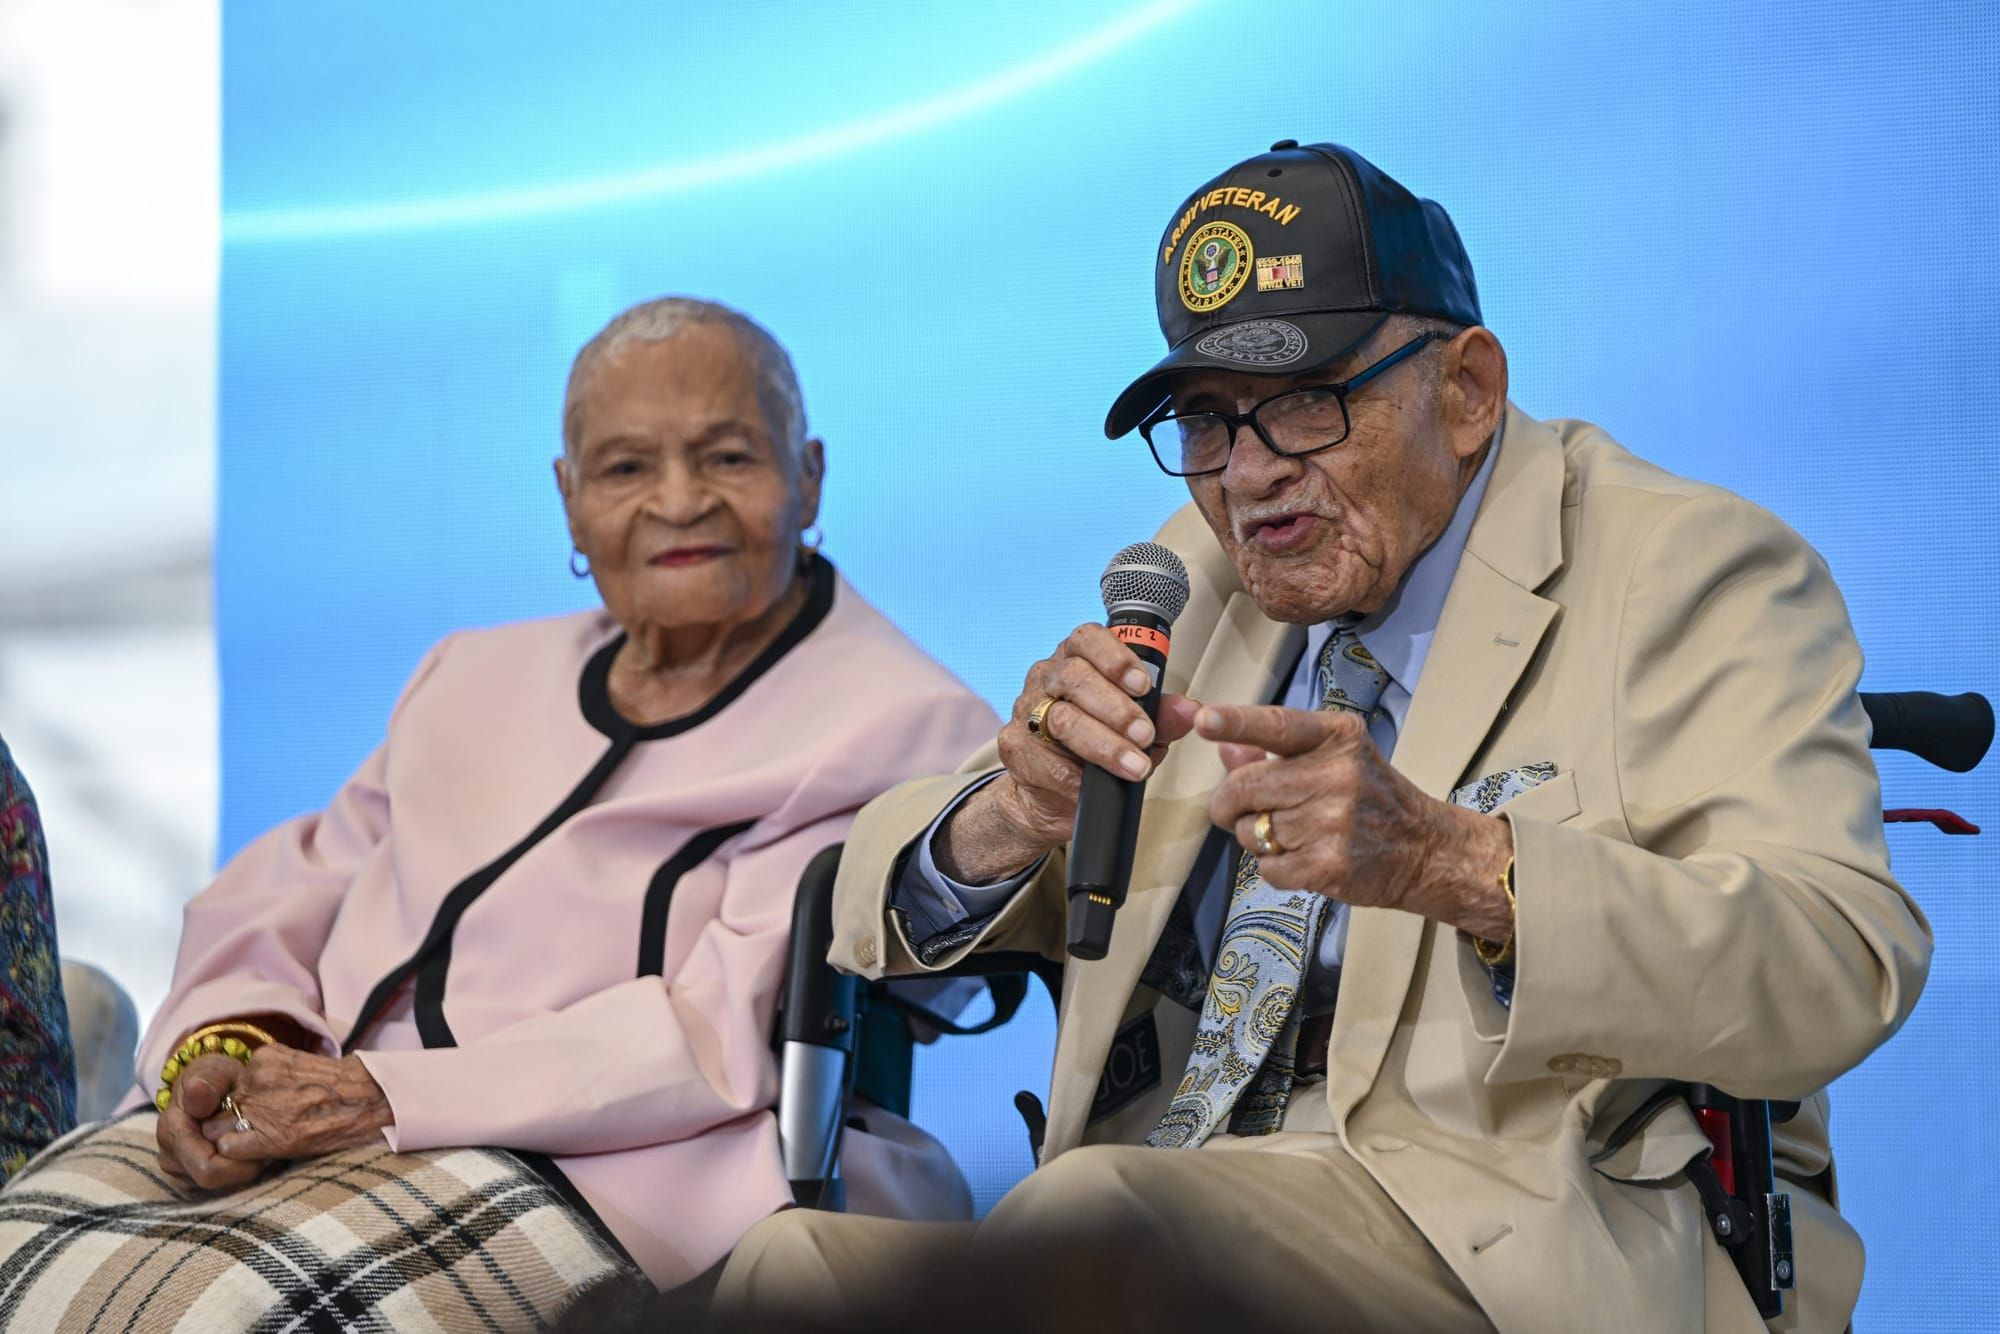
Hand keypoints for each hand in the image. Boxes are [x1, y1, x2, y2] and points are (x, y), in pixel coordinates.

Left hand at [154, 1043, 393, 1190]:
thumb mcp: (300, 1067)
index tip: (242, 1116)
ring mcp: (260, 1104)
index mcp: (264, 1057)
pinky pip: (227, 1147)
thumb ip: (270, 1077)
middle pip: (215, 1107)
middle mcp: (255, 1077)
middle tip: (243, 1135)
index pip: (224, 1085)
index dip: (230, 1105)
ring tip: (254, 1147)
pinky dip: (236, 1156)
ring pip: (215, 1128)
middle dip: (223, 1123)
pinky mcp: (269, 1133)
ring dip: (228, 1140)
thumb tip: (246, 1099)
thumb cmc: (345, 1087)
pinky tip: (258, 1157)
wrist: (376, 1099)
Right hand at [156, 1052, 262, 1191]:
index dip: (240, 1160)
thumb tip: (197, 1092)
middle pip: (216, 1182)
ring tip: (263, 1148)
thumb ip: (207, 1083)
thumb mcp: (213, 1072)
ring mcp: (181, 1173)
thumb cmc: (214, 1079)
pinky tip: (254, 1155)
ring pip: (221, 1188)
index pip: (207, 1167)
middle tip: (271, 1148)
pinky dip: (241, 1173)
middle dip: (246, 1168)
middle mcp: (172, 1158)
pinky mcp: (193, 1180)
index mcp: (172, 1133)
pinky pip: (222, 1187)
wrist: (208, 1089)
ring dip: (245, 1171)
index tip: (264, 1143)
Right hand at [939, 623, 1200, 883]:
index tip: (1143, 685)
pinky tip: (1090, 786)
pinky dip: (1071, 776)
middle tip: (1145, 734)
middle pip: (1075, 677)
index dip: (1116, 658)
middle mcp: (1047, 678)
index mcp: (1076, 660)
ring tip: (1135, 765)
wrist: (1053, 795)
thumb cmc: (1098, 750)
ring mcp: (1026, 710)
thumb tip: (1191, 710)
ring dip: (1103, 744)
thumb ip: (1162, 718)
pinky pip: (1041, 758)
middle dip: (1117, 708)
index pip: (1088, 639)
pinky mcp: (1013, 746)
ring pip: (1062, 719)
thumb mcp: (1138, 731)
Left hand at [1198, 704, 1514, 938]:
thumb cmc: (1371, 798)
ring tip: (1295, 834)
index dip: (1236, 723)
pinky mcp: (1330, 864)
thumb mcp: (1334, 759)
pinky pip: (1268, 868)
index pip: (1277, 725)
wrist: (1424, 849)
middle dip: (1229, 804)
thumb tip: (1226, 748)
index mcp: (1337, 738)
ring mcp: (1334, 822)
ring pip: (1251, 831)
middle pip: (1245, 787)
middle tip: (1240, 810)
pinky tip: (1305, 858)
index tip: (1204, 721)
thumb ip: (1276, 753)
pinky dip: (1276, 868)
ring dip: (1258, 838)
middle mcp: (1337, 774)